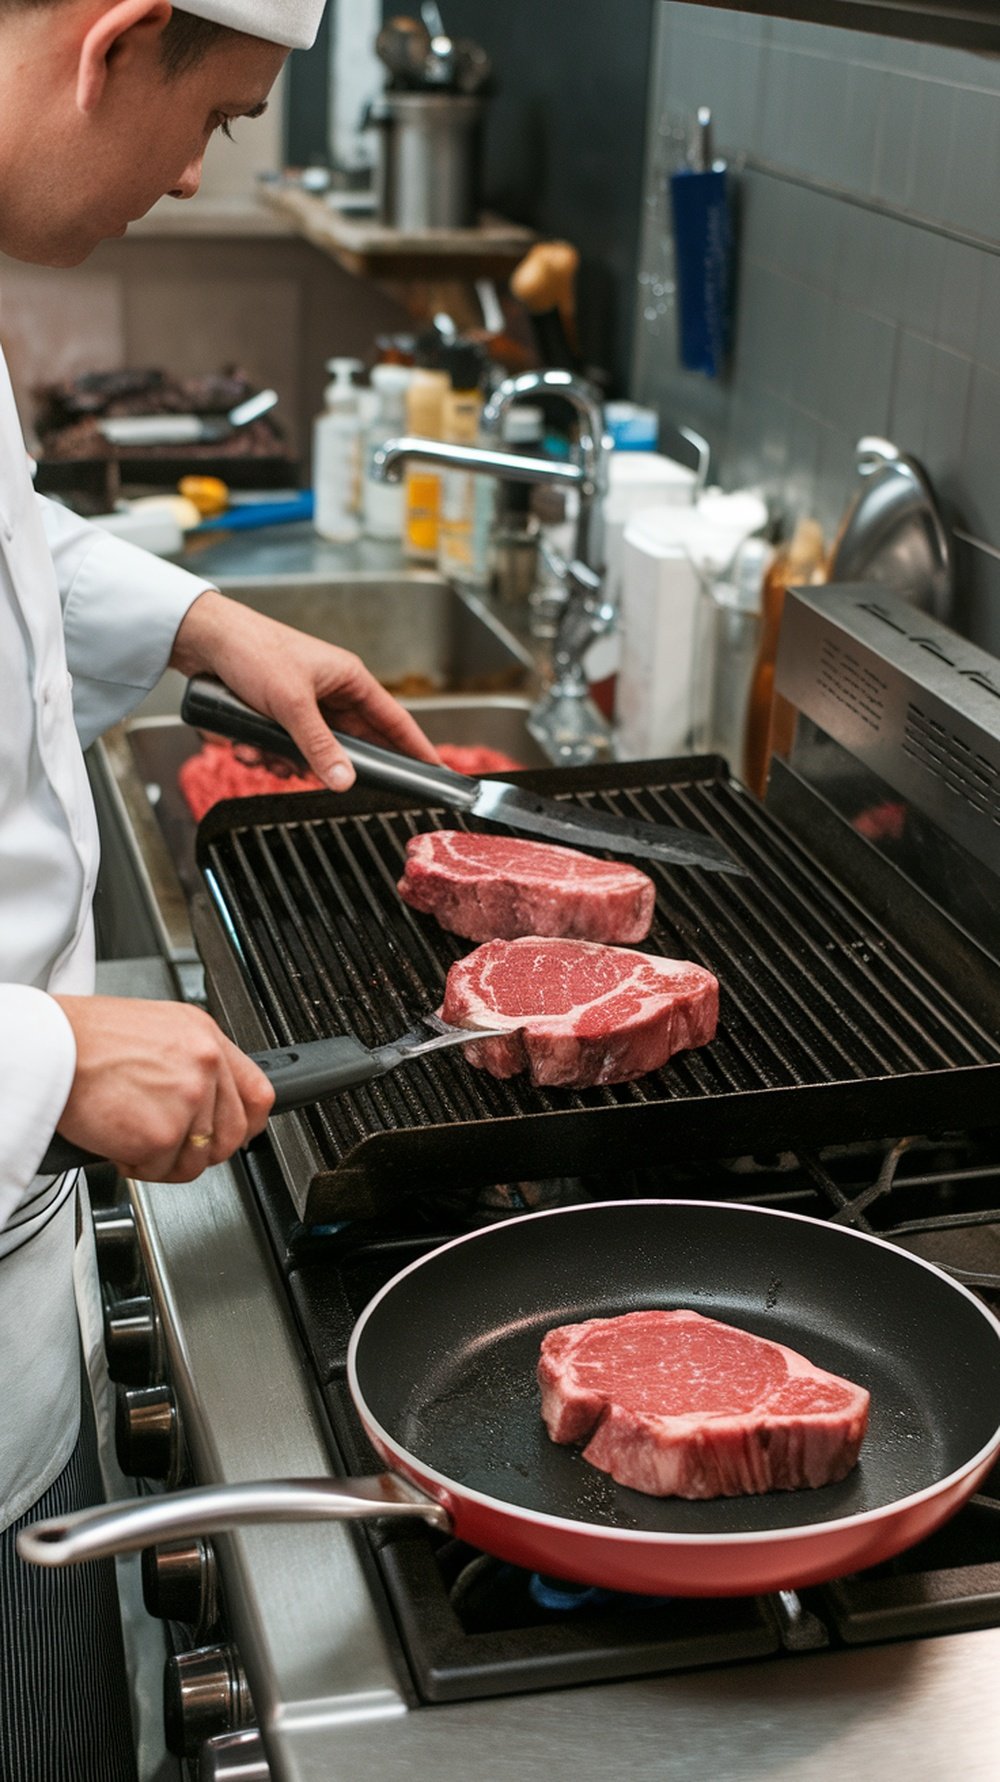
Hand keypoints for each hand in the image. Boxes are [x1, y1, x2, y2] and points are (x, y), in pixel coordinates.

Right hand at [52, 996, 274, 1181]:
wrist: (50, 1047)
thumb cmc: (87, 1039)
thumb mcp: (156, 1030)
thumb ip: (190, 1062)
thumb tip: (207, 1097)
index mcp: (205, 1037)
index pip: (258, 1092)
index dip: (247, 1123)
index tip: (235, 1133)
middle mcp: (205, 1065)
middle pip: (233, 1134)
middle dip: (199, 1149)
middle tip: (168, 1143)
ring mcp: (188, 1100)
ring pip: (197, 1159)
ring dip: (164, 1160)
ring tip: (134, 1137)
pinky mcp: (162, 1134)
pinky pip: (162, 1171)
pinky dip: (136, 1166)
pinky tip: (117, 1142)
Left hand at [170, 590, 441, 790]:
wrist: (203, 639)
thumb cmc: (253, 652)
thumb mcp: (291, 704)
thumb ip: (319, 746)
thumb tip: (345, 782)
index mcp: (349, 679)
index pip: (394, 720)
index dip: (415, 747)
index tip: (434, 771)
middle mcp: (332, 692)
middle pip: (350, 745)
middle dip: (326, 764)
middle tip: (316, 777)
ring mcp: (305, 704)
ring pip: (312, 752)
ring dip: (285, 760)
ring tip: (260, 752)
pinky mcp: (279, 714)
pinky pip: (284, 748)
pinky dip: (265, 753)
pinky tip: (245, 747)